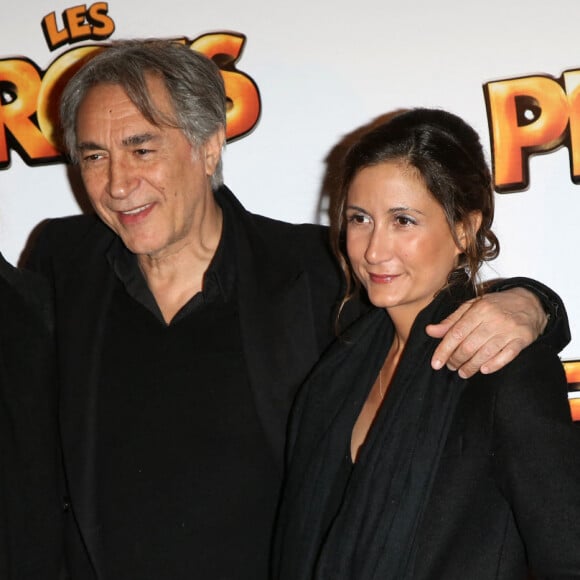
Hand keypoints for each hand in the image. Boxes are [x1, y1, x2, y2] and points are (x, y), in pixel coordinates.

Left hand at [427, 287, 547, 378]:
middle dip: (456, 360)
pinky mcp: (522, 339)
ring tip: (463, 372)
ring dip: (471, 367)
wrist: (529, 301)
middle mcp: (494, 320)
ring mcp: (509, 330)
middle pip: (469, 346)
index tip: (435, 363)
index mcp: (479, 310)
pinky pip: (507, 356)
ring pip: (486, 353)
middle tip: (451, 367)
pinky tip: (483, 370)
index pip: (456, 333)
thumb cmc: (495, 306)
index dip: (444, 350)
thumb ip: (451, 320)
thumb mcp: (471, 307)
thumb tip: (430, 331)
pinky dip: (494, 365)